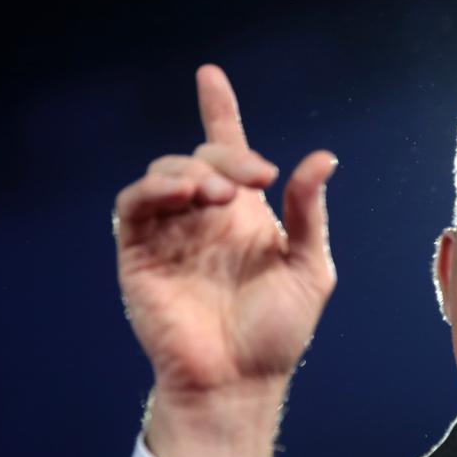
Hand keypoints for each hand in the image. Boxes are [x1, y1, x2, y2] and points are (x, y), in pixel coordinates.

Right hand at [113, 65, 336, 456]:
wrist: (239, 380)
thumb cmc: (277, 331)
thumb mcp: (309, 266)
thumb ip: (310, 212)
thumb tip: (323, 157)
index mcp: (243, 216)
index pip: (227, 153)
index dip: (219, 113)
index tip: (210, 76)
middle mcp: (204, 218)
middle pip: (200, 157)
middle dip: (225, 156)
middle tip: (253, 179)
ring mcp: (170, 234)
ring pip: (164, 173)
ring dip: (192, 171)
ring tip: (217, 195)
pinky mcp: (139, 253)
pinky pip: (133, 205)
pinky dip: (153, 189)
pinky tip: (184, 194)